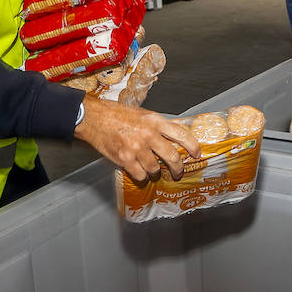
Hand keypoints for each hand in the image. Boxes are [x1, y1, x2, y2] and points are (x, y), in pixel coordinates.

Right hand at [74, 96, 201, 182]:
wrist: (94, 118)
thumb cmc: (117, 114)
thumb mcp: (143, 114)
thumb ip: (158, 126)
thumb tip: (173, 139)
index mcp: (155, 121)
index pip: (182, 135)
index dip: (193, 146)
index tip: (197, 154)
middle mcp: (148, 135)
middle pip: (172, 157)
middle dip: (178, 168)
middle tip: (178, 172)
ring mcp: (136, 148)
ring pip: (155, 169)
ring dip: (155, 173)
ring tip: (152, 170)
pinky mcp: (125, 159)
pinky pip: (140, 175)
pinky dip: (142, 176)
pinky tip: (139, 172)